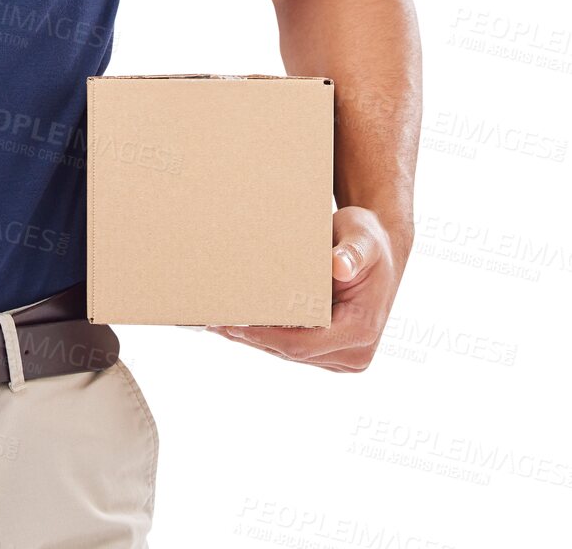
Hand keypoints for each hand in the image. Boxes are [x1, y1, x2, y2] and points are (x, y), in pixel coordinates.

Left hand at [203, 205, 408, 370]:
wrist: (381, 249)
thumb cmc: (369, 241)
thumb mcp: (362, 238)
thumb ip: (352, 253)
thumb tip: (339, 266)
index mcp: (361, 331)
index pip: (303, 344)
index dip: (265, 336)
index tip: (234, 323)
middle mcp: (354, 352)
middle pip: (291, 352)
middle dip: (252, 337)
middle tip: (213, 321)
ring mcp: (342, 355)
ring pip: (289, 353)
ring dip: (254, 339)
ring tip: (217, 322)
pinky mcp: (330, 350)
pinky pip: (293, 346)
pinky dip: (266, 335)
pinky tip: (238, 324)